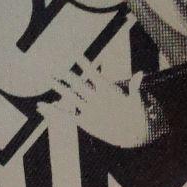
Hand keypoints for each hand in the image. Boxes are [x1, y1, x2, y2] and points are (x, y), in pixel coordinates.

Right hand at [37, 64, 160, 147]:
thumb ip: (134, 88)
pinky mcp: (84, 122)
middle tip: (55, 65)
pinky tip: (45, 106)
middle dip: (67, 75)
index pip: (93, 74)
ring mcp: (89, 109)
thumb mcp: (136, 102)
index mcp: (107, 90)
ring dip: (61, 89)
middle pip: (79, 83)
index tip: (75, 54)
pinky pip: (68, 115)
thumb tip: (140, 74)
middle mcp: (95, 97)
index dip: (85, 64)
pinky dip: (56, 111)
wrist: (131, 132)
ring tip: (49, 79)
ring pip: (72, 96)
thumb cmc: (136, 115)